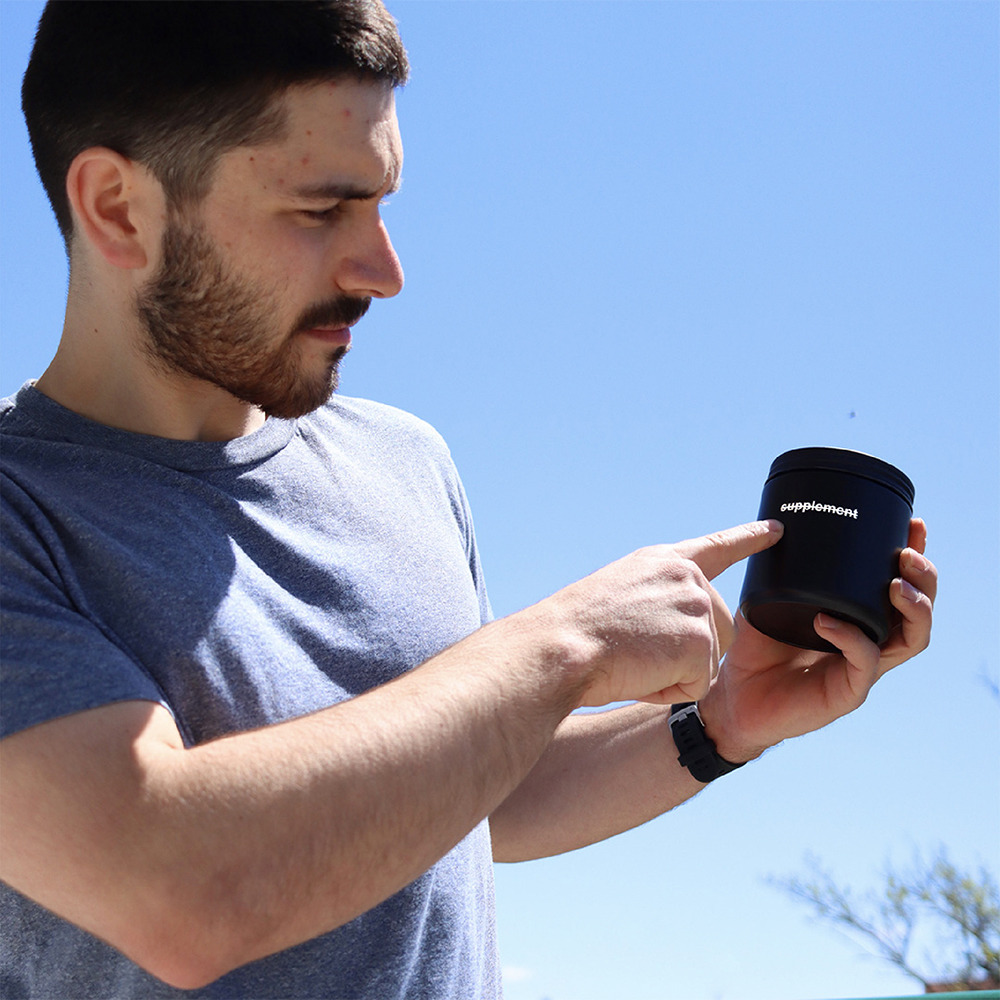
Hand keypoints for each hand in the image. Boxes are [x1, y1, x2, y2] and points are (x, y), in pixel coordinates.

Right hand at [539, 520, 783, 708]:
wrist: (562, 646)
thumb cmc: (577, 632)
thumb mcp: (619, 594)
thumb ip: (657, 596)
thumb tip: (682, 626)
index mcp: (663, 561)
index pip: (717, 546)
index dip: (750, 538)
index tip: (777, 530)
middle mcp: (686, 575)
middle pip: (718, 627)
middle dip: (687, 652)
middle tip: (637, 650)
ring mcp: (695, 604)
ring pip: (709, 659)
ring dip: (674, 673)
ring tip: (634, 659)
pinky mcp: (699, 641)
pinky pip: (698, 685)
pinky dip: (669, 690)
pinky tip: (640, 673)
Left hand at [702, 518, 936, 760]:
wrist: (734, 698)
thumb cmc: (756, 649)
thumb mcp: (770, 600)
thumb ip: (781, 570)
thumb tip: (777, 524)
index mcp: (858, 619)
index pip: (900, 586)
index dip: (914, 558)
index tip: (915, 524)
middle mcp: (869, 642)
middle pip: (919, 612)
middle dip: (924, 580)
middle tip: (908, 554)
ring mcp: (862, 669)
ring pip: (910, 640)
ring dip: (911, 609)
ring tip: (895, 584)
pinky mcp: (846, 693)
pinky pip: (864, 663)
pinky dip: (852, 638)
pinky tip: (829, 620)